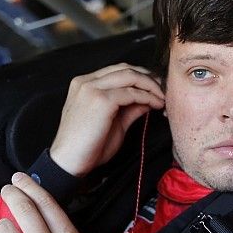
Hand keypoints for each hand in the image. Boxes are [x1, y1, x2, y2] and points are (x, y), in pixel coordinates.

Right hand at [50, 63, 164, 175]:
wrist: (69, 163)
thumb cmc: (86, 148)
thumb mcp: (112, 123)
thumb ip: (128, 108)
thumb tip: (147, 100)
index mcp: (84, 84)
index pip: (117, 71)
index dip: (139, 76)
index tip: (155, 87)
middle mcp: (86, 81)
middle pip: (125, 69)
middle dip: (148, 77)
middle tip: (164, 90)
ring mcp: (91, 88)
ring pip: (130, 76)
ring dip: (151, 85)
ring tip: (163, 98)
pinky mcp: (101, 99)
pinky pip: (131, 92)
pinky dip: (147, 97)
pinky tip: (156, 105)